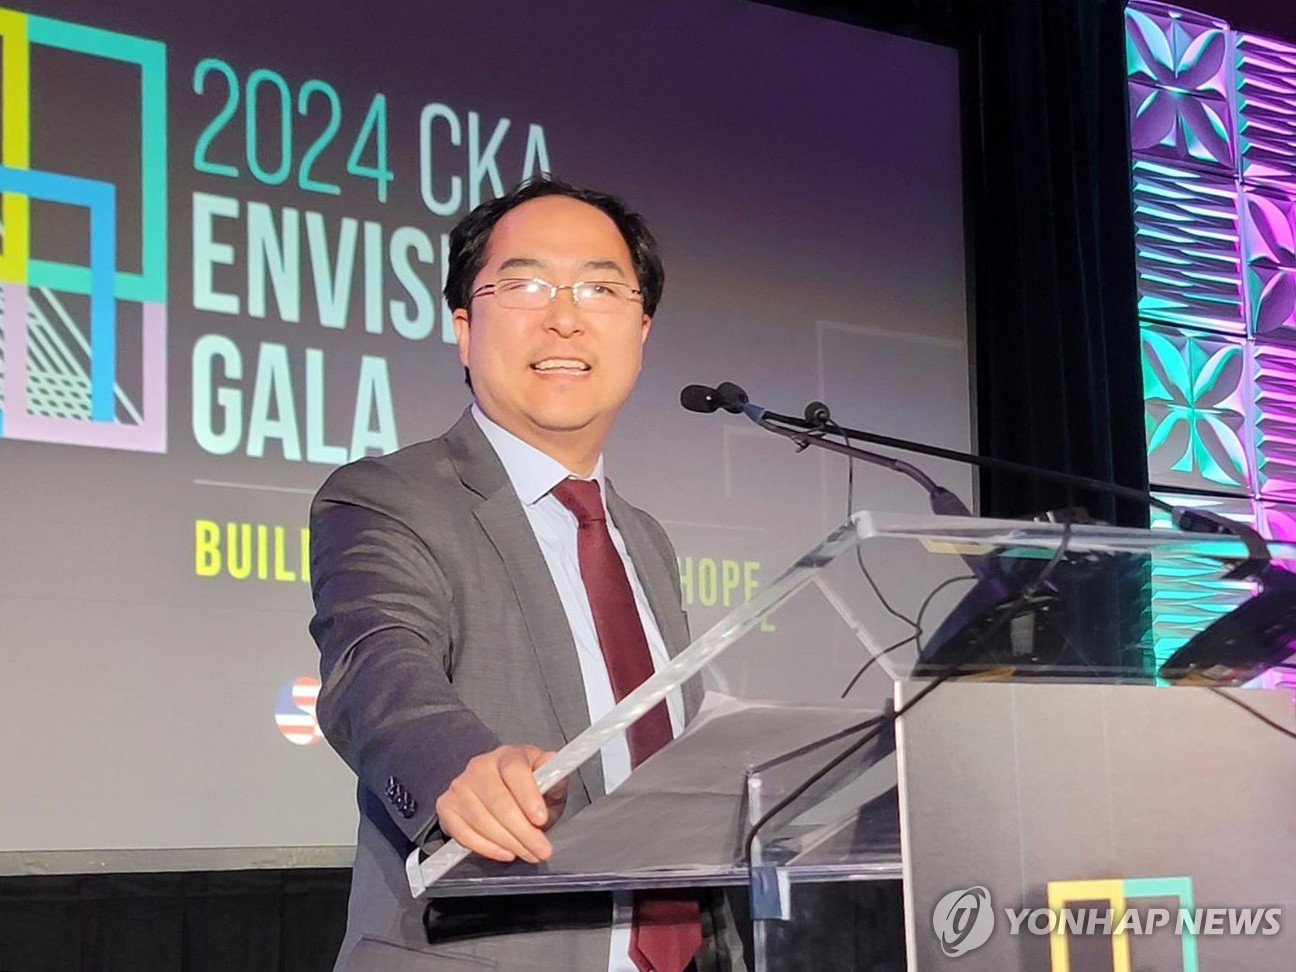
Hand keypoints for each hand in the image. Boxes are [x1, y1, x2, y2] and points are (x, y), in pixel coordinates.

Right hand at [434, 744, 567, 863]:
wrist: (499, 791)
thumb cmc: (526, 787)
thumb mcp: (548, 781)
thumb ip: (554, 777)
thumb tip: (556, 765)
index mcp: (508, 755)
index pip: (515, 770)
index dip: (528, 796)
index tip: (540, 819)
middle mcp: (480, 766)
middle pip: (499, 802)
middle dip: (524, 832)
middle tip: (541, 850)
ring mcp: (460, 786)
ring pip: (483, 821)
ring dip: (509, 843)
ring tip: (528, 853)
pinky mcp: (446, 806)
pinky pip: (464, 834)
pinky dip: (486, 848)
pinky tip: (505, 853)